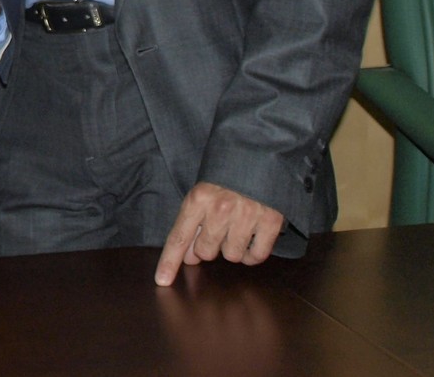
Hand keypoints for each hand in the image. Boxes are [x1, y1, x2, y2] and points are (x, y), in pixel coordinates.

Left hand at [154, 181, 285, 285]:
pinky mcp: (271, 221)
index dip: (170, 261)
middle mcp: (220, 209)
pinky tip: (252, 240)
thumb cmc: (227, 175)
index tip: (162, 280)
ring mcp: (247, 216)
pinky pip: (256, 256)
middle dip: (209, 248)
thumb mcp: (203, 191)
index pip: (179, 236)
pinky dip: (253, 254)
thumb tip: (189, 257)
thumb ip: (193, 221)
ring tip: (236, 230)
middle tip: (218, 231)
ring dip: (233, 249)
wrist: (261, 153)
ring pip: (232, 256)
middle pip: (206, 252)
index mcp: (199, 198)